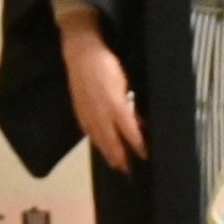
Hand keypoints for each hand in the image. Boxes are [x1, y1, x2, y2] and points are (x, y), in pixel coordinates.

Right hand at [56, 7, 143, 171]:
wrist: (81, 53)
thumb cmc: (108, 65)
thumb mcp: (125, 83)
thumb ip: (132, 106)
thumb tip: (141, 123)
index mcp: (114, 105)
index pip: (129, 131)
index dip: (137, 145)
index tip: (145, 156)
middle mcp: (100, 112)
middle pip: (111, 140)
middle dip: (120, 156)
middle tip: (128, 170)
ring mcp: (87, 112)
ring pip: (98, 137)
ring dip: (107, 152)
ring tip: (115, 164)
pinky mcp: (78, 109)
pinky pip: (87, 129)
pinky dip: (94, 140)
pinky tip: (99, 145)